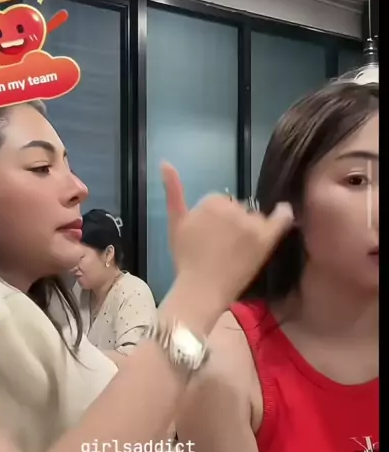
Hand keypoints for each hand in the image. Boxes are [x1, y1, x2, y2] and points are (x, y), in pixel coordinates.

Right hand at [162, 162, 292, 312]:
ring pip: (255, 218)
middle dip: (233, 223)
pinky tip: (285, 210)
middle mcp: (234, 208)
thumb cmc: (185, 258)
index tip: (210, 238)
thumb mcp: (175, 222)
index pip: (221, 202)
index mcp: (212, 201)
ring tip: (238, 252)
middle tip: (222, 248)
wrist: (200, 289)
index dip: (216, 219)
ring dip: (251, 228)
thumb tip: (166, 162)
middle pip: (239, 209)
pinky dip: (284, 214)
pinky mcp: (265, 240)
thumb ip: (173, 190)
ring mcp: (251, 224)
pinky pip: (281, 220)